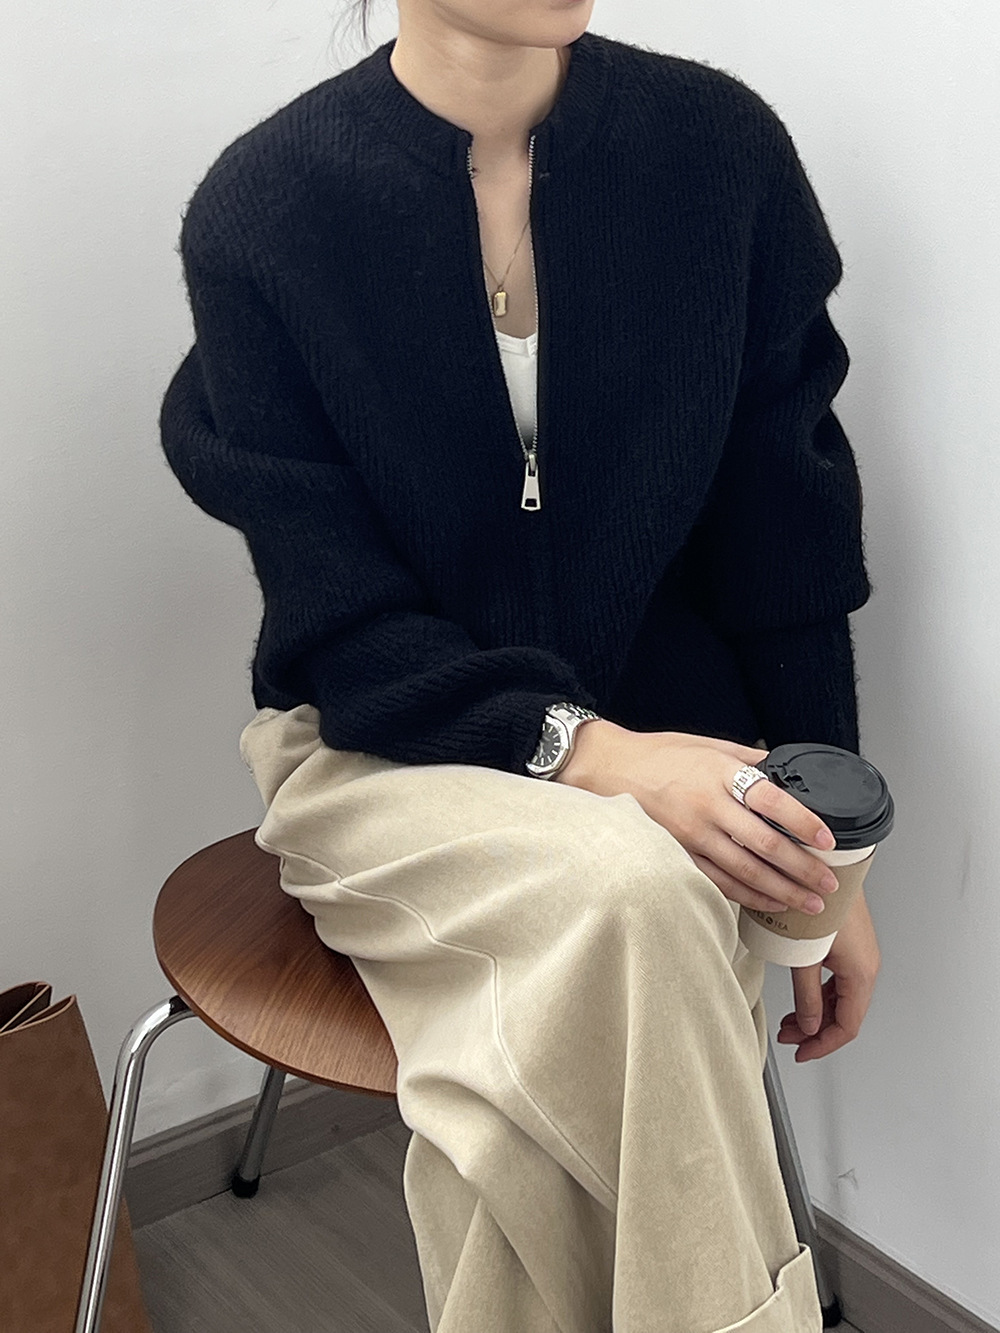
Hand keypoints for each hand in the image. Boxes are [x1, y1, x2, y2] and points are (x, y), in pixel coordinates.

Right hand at [556, 720, 840, 916]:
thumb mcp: (707, 744)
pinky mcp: (677, 853)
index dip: (802, 821)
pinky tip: (769, 902)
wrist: (608, 769)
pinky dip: (747, 895)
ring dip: (781, 890)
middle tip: (829, 884)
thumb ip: (746, 758)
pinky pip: (718, 881)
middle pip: (764, 843)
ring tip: (809, 904)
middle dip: (802, 868)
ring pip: (744, 870)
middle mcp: (707, 805)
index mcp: (719, 773)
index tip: (828, 839)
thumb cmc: (659, 755)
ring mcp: (690, 834)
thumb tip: (784, 770)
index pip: (771, 799)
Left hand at [777, 888, 880, 1060]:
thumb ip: (807, 996)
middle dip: (815, 1030)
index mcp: (861, 973)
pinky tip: (802, 992)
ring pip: (841, 996)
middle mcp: (866, 965)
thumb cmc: (821, 901)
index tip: (802, 1052)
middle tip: (788, 1036)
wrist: (827, 866)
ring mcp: (859, 953)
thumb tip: (808, 1026)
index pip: (847, 1026)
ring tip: (790, 1018)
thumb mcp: (805, 956)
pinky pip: (838, 979)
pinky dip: (820, 992)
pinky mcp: (850, 942)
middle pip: (844, 1013)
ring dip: (816, 1011)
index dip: (823, 1045)